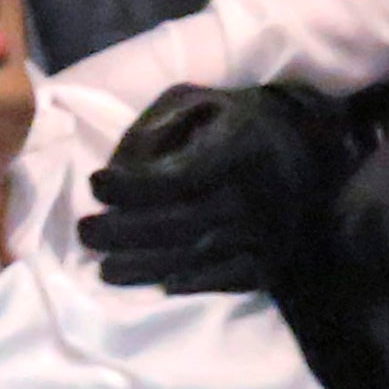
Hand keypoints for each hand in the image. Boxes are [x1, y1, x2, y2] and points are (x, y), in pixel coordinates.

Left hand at [78, 84, 354, 297]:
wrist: (303, 152)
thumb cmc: (232, 125)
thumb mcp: (195, 103)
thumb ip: (155, 127)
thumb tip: (118, 170)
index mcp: (239, 147)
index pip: (177, 175)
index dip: (131, 184)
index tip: (94, 183)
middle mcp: (255, 193)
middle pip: (180, 223)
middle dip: (124, 231)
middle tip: (85, 232)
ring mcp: (266, 232)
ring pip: (197, 257)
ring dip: (144, 267)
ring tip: (104, 269)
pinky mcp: (272, 260)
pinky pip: (228, 280)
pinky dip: (193, 285)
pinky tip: (160, 285)